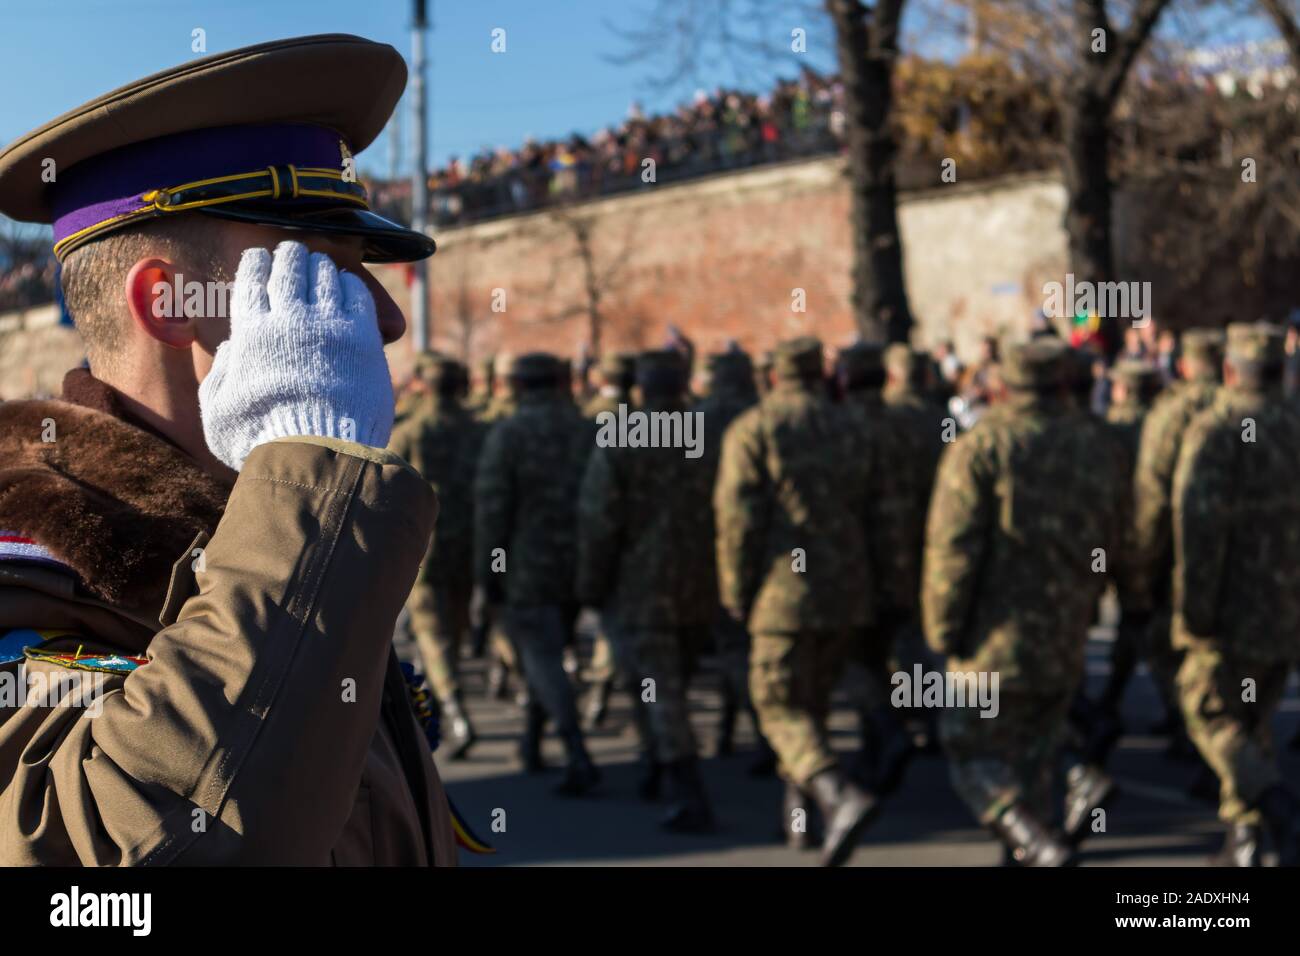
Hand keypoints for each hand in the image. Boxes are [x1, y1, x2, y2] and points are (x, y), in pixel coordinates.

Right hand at [199, 241, 394, 470]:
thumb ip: (220, 376)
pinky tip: (346, 284)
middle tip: (292, 249)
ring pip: (324, 276)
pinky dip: (349, 284)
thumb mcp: (219, 412)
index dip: (255, 264)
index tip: (259, 257)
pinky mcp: (363, 337)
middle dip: (289, 255)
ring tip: (319, 263)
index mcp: (250, 334)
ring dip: (319, 265)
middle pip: (289, 270)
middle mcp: (288, 321)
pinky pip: (357, 295)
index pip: (251, 282)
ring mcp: (328, 326)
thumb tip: (229, 349)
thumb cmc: (262, 440)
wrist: (316, 453)